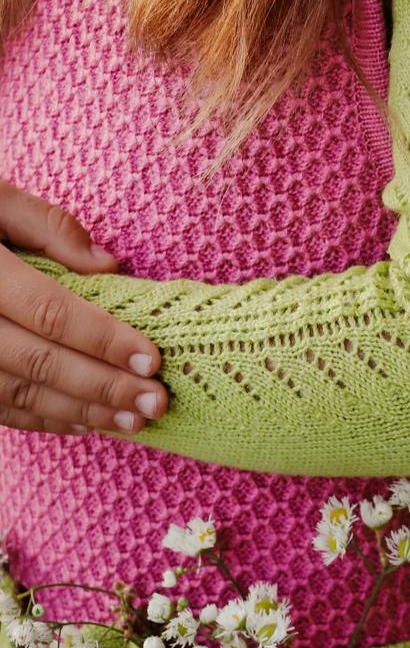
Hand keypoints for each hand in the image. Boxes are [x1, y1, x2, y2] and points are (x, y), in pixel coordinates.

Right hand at [0, 180, 166, 435]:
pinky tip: (84, 422)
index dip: (103, 340)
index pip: (49, 314)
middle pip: (39, 363)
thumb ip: (46, 226)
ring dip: (79, 412)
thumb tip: (107, 265)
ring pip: (16, 394)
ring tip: (132, 420)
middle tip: (155, 403)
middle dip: (103, 388)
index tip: (152, 360)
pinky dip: (40, 419)